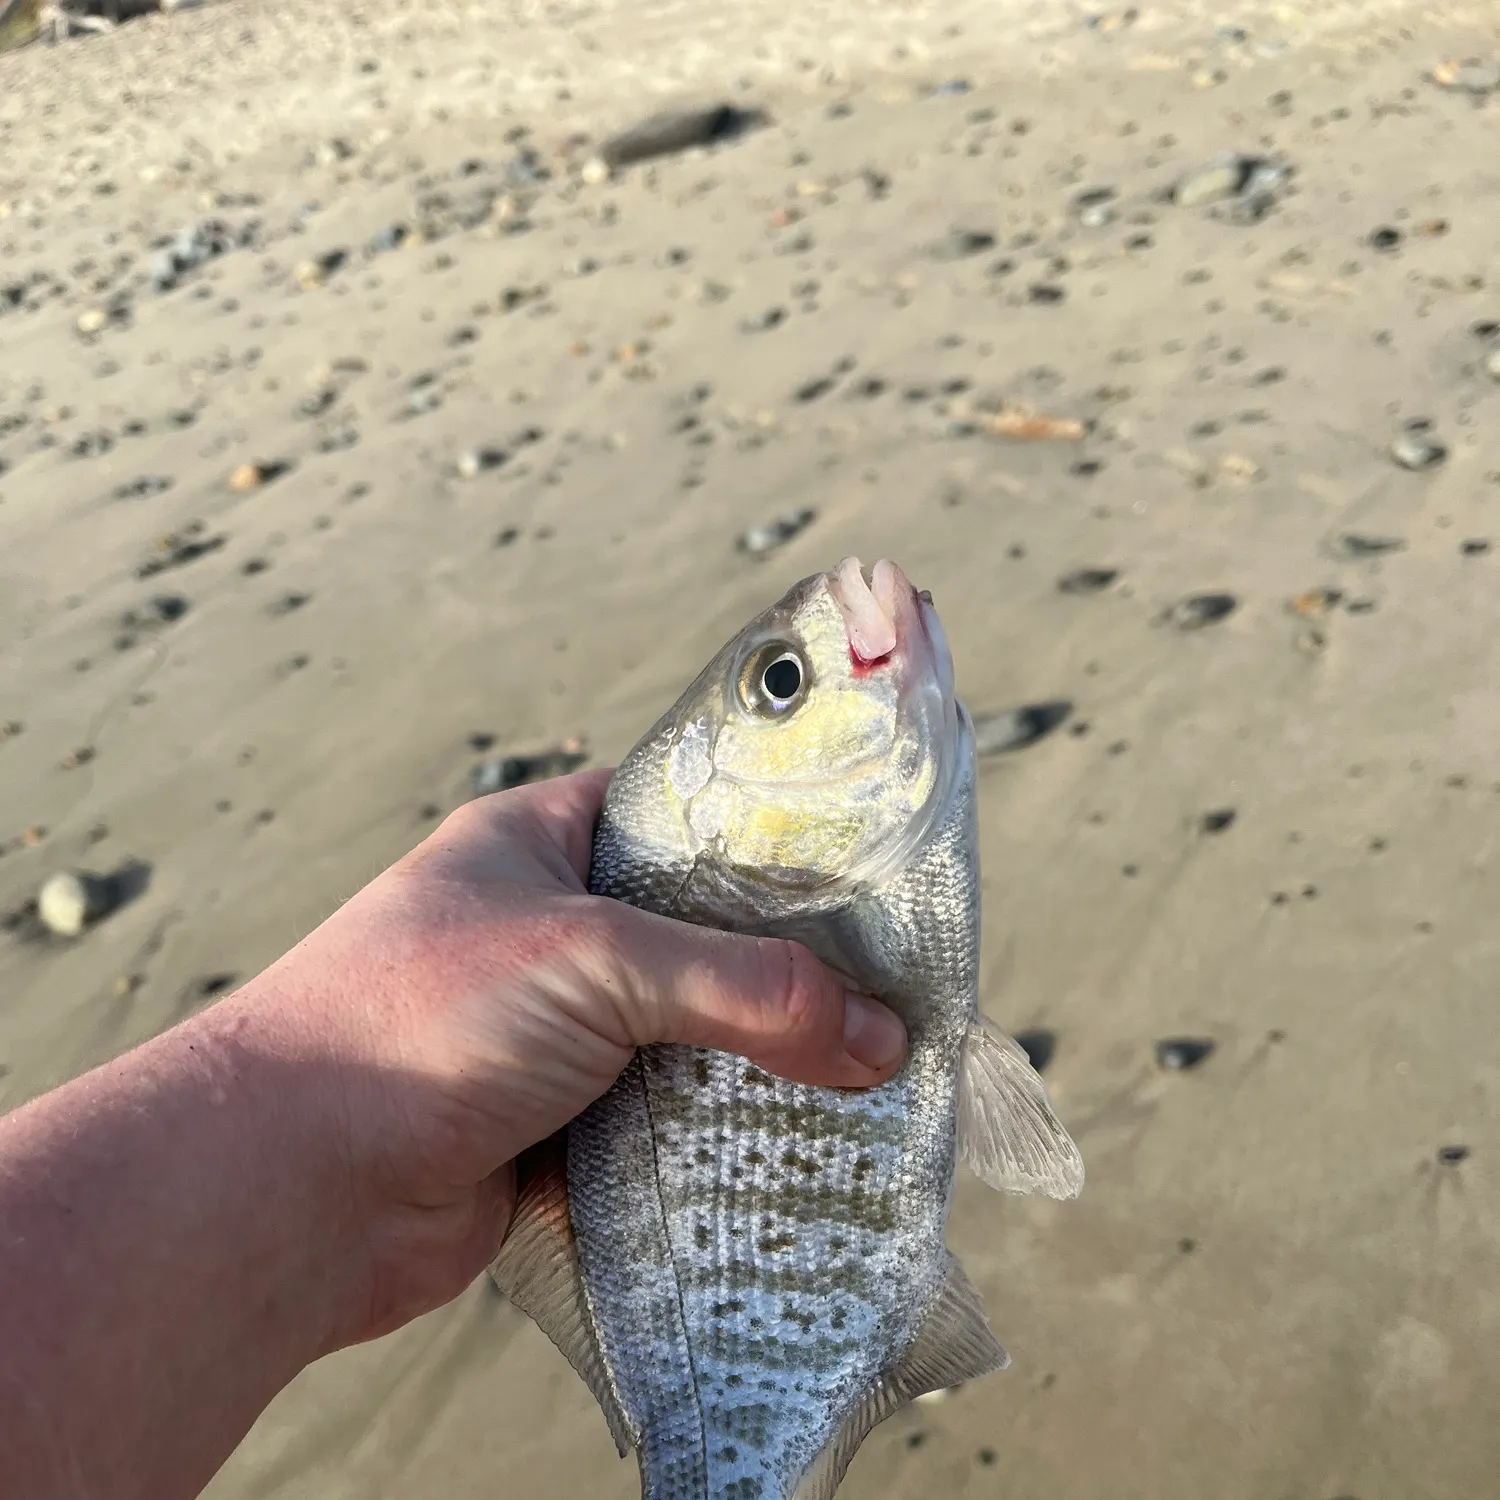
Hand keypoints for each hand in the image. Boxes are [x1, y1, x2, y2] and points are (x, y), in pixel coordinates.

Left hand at [236, 768, 907, 1347]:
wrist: (287, 1190)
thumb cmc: (419, 1019)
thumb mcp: (595, 961)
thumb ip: (743, 988)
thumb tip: (879, 1038)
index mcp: (542, 842)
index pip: (678, 811)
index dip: (768, 834)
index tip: (864, 865)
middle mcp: (549, 931)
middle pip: (697, 938)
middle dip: (783, 969)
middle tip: (891, 986)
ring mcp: (552, 1033)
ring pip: (687, 1038)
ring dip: (758, 1065)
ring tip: (871, 1076)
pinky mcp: (556, 1129)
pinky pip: (663, 1125)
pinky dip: (718, 1142)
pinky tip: (799, 1152)